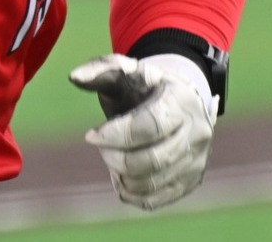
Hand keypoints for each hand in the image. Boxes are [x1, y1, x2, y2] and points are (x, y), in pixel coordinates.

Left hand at [69, 52, 216, 210]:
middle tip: (101, 146)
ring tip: (112, 157)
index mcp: (182, 102)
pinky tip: (121, 175)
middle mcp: (197, 134)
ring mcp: (196, 161)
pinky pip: (153, 201)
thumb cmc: (146, 87)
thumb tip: (74, 77)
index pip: (149, 127)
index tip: (91, 135)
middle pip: (151, 160)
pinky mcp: (189, 182)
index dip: (115, 135)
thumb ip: (100, 70)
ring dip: (120, 175)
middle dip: (115, 157)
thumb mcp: (127, 71)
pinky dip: (129, 192)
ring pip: (150, 183)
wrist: (179, 102)